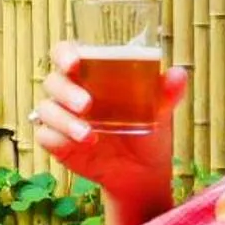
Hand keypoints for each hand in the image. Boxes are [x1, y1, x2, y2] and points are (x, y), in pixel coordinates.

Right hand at [31, 42, 188, 224]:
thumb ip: (166, 93)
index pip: (65, 53)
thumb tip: (179, 73)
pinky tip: (81, 145)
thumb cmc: (146, 130)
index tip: (74, 62)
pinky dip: (59, 139)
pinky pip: (45, 135)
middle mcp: (70, 92)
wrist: (142, 171)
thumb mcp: (159, 111)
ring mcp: (61, 117)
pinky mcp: (56, 142)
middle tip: (87, 105)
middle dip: (66, 92)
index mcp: (90, 74)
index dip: (64, 54)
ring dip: (64, 121)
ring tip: (89, 135)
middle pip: (53, 81)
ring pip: (46, 109)